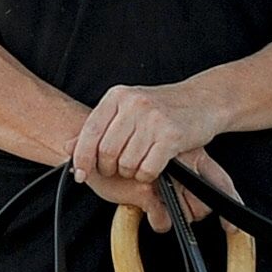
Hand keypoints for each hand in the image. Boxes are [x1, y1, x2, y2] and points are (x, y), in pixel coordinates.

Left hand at [72, 83, 229, 230]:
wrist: (203, 100)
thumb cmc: (162, 108)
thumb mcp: (127, 109)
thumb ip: (99, 127)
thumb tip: (67, 147)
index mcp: (117, 96)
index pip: (89, 133)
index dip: (82, 158)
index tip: (81, 174)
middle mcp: (133, 104)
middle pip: (106, 152)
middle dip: (110, 168)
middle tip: (120, 169)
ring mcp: (153, 119)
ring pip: (126, 163)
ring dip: (131, 173)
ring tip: (141, 163)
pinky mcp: (171, 136)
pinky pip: (147, 168)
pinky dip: (147, 174)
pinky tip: (153, 166)